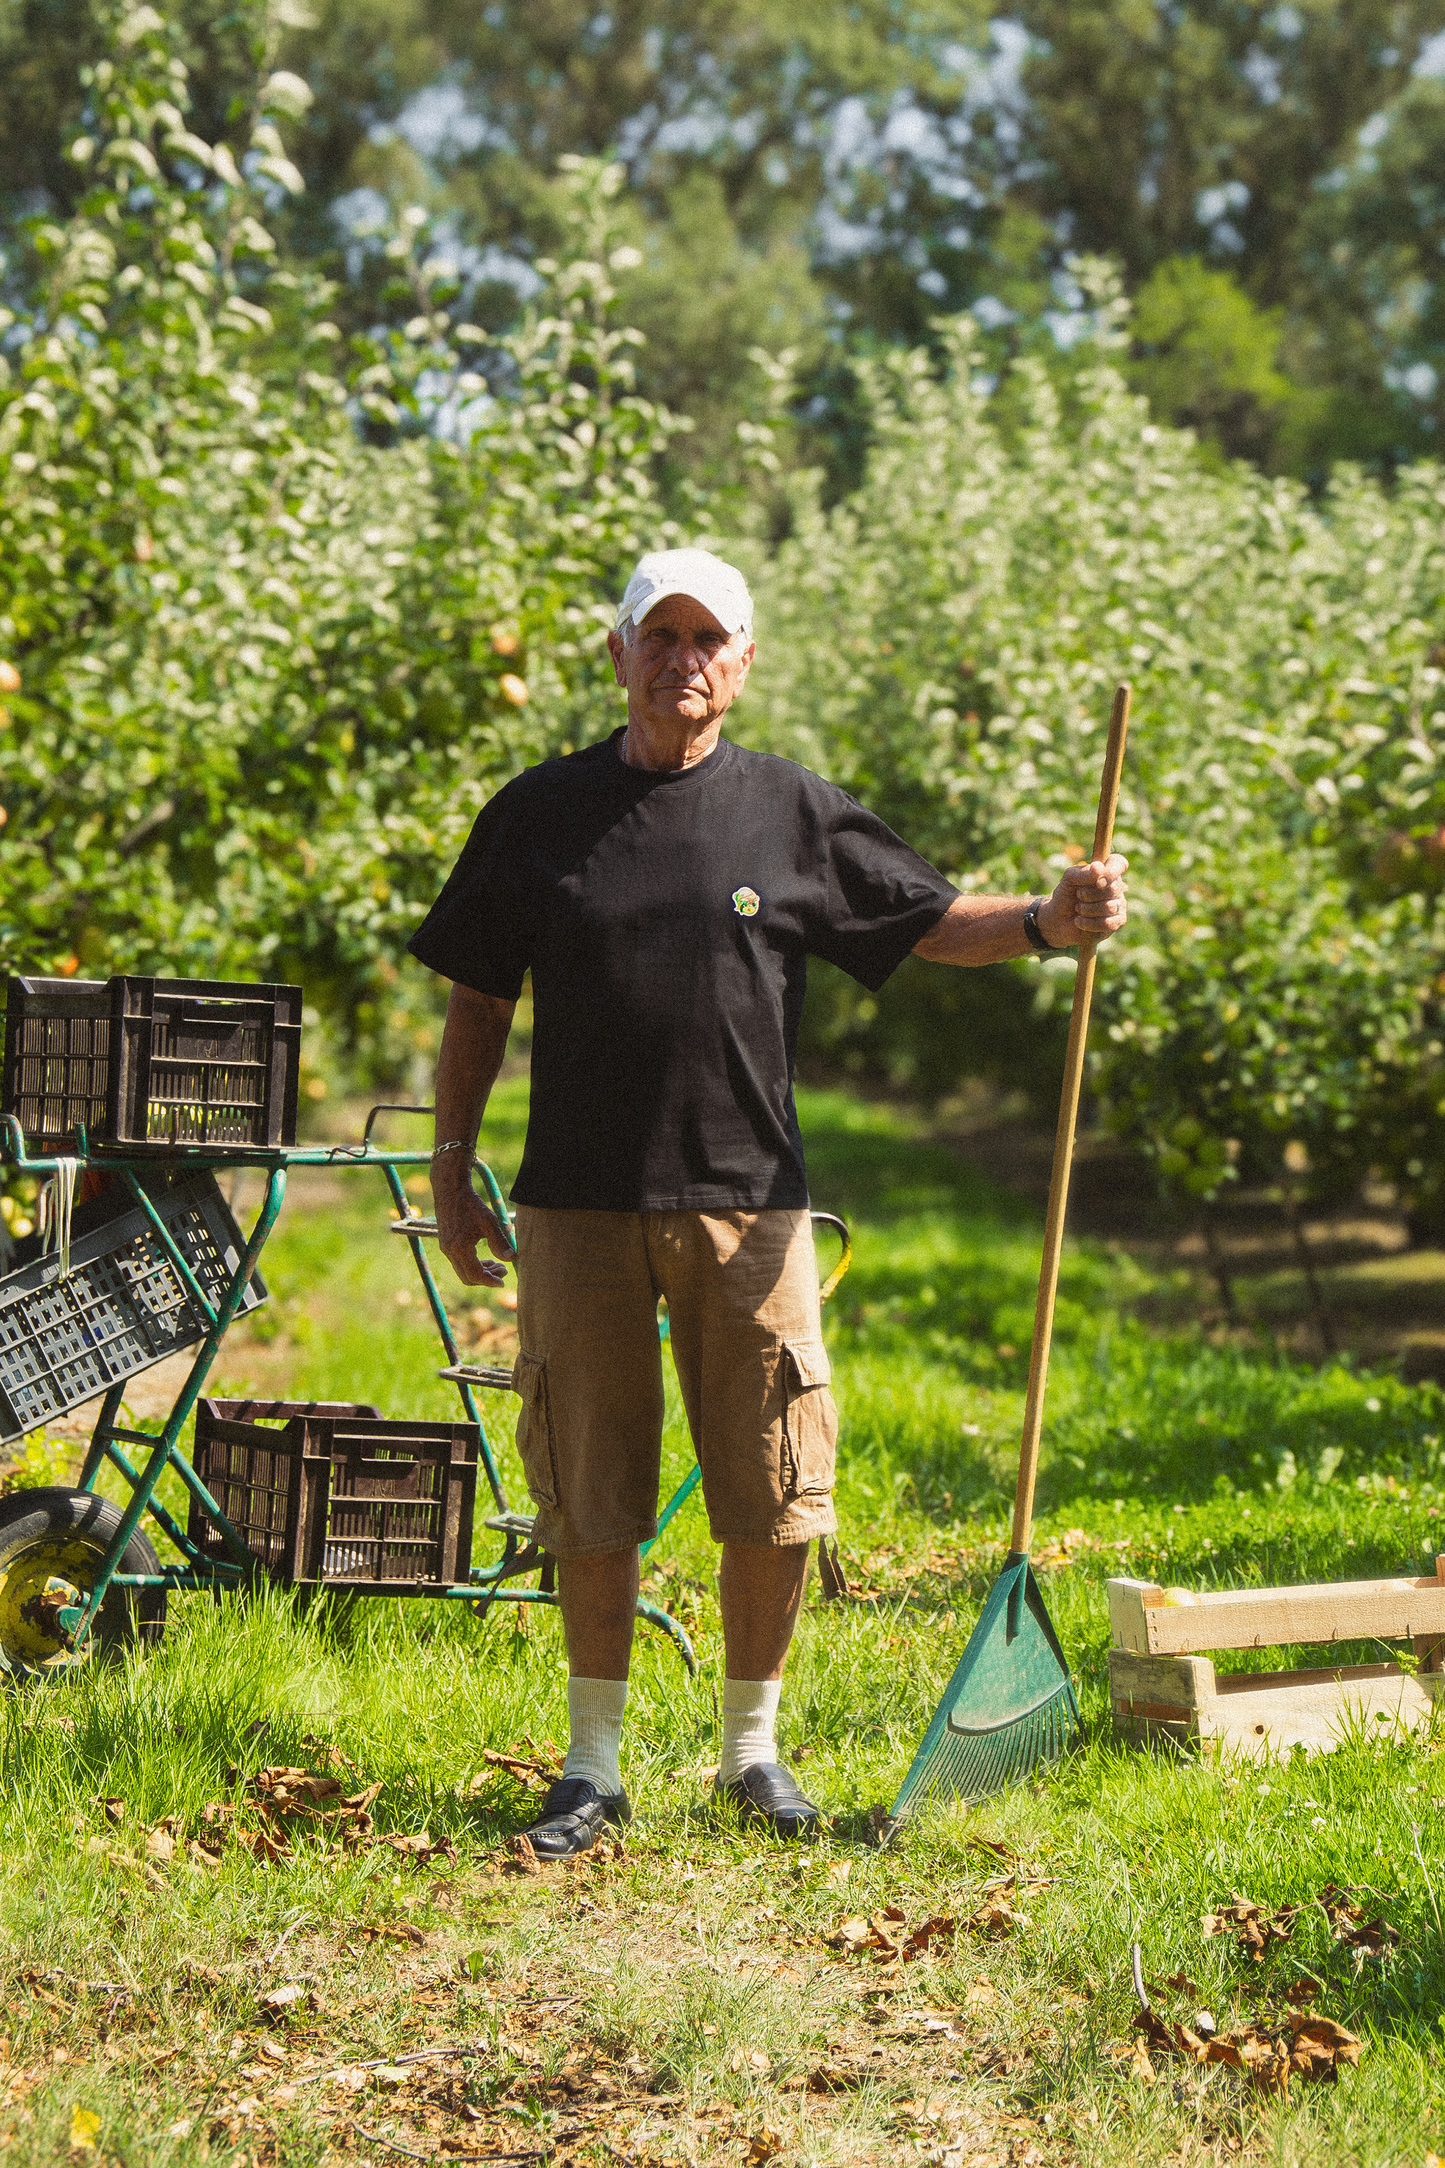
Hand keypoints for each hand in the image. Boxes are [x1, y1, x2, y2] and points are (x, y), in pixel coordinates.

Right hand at [432, 1167, 513, 1287]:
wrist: (450, 1190)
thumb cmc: (470, 1204)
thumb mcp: (489, 1221)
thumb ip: (500, 1242)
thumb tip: (512, 1259)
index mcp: (459, 1248)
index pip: (475, 1275)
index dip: (490, 1281)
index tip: (503, 1281)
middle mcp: (450, 1251)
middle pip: (468, 1278)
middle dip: (486, 1278)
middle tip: (504, 1271)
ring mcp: (446, 1249)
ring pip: (463, 1271)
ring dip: (481, 1272)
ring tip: (498, 1265)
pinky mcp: (446, 1244)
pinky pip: (459, 1263)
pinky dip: (473, 1265)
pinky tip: (486, 1258)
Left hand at [1038, 853, 1127, 947]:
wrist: (1057, 920)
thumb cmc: (1066, 895)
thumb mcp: (1068, 880)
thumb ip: (1082, 873)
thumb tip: (1099, 868)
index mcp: (1106, 872)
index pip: (1119, 864)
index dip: (1111, 872)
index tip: (1097, 881)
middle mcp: (1116, 887)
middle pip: (1113, 888)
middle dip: (1089, 894)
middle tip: (1078, 895)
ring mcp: (1119, 905)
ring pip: (1109, 907)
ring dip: (1087, 909)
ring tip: (1078, 909)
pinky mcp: (1117, 922)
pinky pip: (1108, 923)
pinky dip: (1089, 923)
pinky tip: (1079, 921)